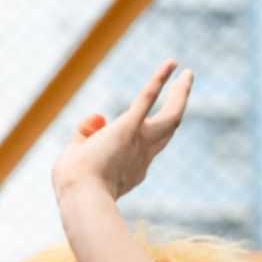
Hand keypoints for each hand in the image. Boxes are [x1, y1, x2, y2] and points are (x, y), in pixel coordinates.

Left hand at [53, 60, 191, 211]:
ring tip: (187, 75)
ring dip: (180, 94)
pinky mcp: (129, 127)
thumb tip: (98, 115)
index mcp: (132, 167)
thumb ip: (85, 134)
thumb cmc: (74, 184)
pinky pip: (148, 99)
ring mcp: (139, 141)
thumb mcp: (76, 155)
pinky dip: (160, 79)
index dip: (124, 138)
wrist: (79, 197)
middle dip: (177, 107)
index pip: (140, 146)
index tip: (94, 136)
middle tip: (183, 87)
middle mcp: (143, 155)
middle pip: (168, 129)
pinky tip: (172, 64)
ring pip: (171, 117)